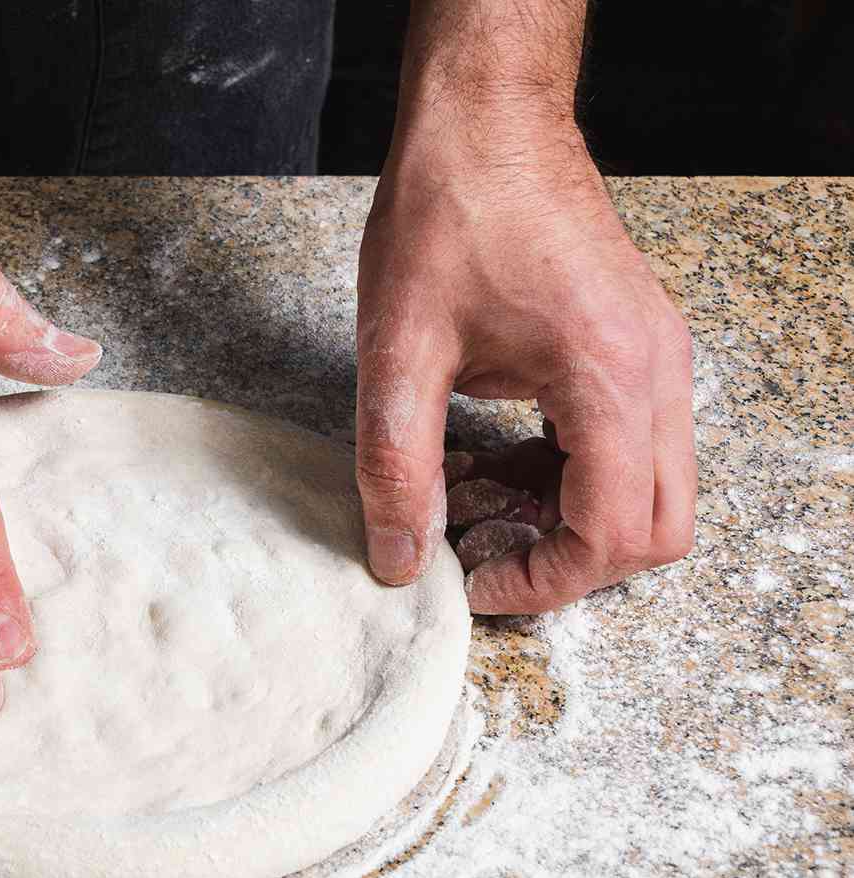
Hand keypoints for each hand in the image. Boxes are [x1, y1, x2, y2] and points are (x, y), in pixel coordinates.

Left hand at [354, 120, 695, 613]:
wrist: (484, 120)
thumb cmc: (448, 212)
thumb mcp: (400, 349)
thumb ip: (397, 465)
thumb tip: (398, 560)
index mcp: (609, 376)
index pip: (614, 532)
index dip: (545, 580)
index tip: (474, 580)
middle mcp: (655, 371)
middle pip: (657, 526)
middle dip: (571, 561)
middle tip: (486, 553)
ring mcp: (656, 356)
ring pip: (649, 489)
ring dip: (570, 517)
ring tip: (477, 498)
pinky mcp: (636, 345)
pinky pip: (631, 444)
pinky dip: (572, 473)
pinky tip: (497, 456)